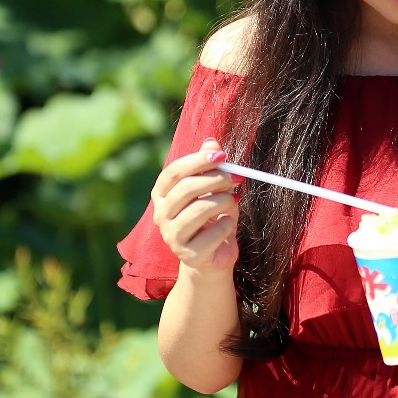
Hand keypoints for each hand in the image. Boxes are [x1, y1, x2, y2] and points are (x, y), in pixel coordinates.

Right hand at [151, 138, 241, 274]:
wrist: (213, 256)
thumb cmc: (212, 217)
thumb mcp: (212, 189)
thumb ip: (209, 167)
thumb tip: (211, 142)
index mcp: (161, 195)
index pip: (173, 172)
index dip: (197, 161)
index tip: (222, 155)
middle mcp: (161, 216)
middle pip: (185, 189)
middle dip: (215, 179)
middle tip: (236, 177)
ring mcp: (172, 237)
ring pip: (199, 210)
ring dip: (224, 201)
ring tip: (234, 200)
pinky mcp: (189, 255)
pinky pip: (213, 233)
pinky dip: (227, 224)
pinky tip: (229, 225)